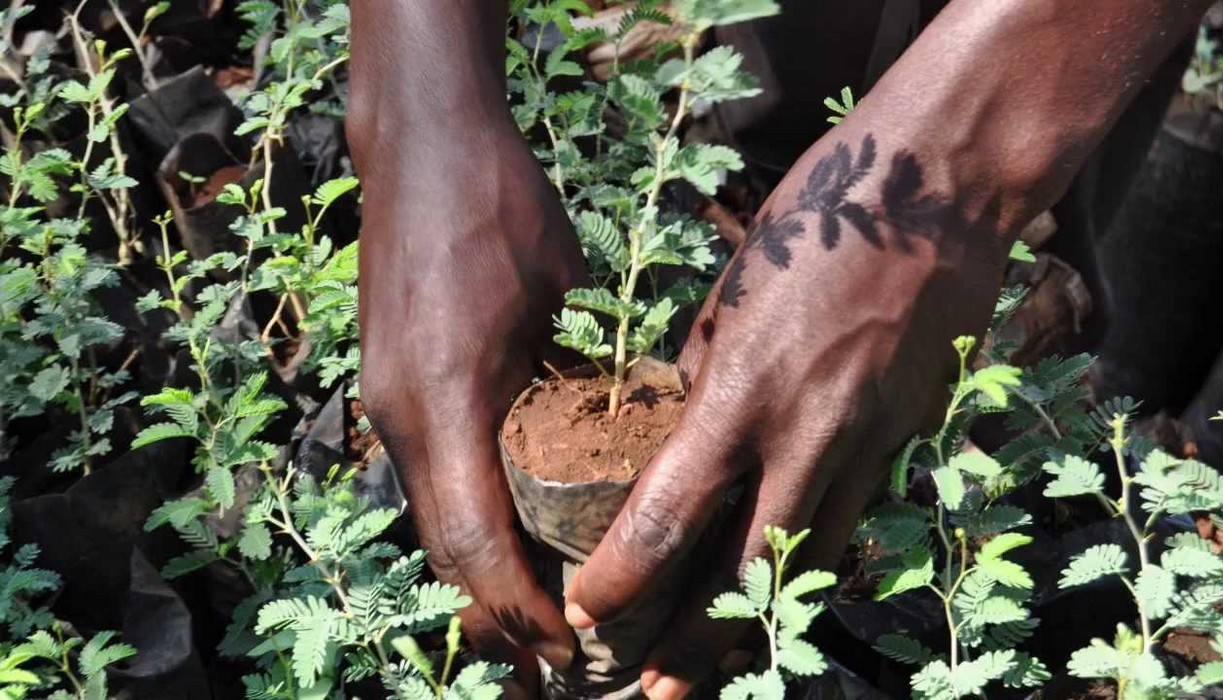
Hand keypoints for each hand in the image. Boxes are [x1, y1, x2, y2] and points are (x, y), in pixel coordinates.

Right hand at [354, 121, 585, 692]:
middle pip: (444, 550)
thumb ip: (586, 374)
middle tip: (550, 667)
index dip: (521, 610)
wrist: (420, 140)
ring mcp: (387, 401)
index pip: (479, 543)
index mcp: (448, 402)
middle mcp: (403, 416)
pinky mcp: (390, 384)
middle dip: (494, 618)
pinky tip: (501, 537)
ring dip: (474, 578)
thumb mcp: (565, 294)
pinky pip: (426, 477)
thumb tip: (625, 435)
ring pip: (430, 519)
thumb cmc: (500, 203)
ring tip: (527, 622)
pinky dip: (462, 525)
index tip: (567, 652)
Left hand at [563, 123, 1013, 698]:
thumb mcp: (731, 291)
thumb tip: (676, 423)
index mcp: (743, 389)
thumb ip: (703, 372)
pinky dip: (807, 564)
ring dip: (757, 623)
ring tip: (712, 670)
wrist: (940, 188)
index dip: (622, 575)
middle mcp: (808, 434)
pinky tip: (780, 589)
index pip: (667, 514)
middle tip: (650, 692)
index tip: (589, 608)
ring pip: (806, 563)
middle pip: (745, 572)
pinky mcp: (907, 440)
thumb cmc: (817, 223)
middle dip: (695, 645)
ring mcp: (868, 443)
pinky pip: (849, 520)